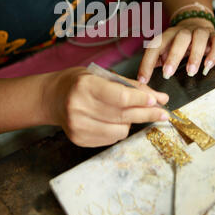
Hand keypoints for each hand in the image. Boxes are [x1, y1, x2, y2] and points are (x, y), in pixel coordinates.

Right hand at [44, 67, 169, 146]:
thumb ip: (129, 86)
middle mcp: (79, 107)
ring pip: (120, 130)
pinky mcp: (79, 139)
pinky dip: (119, 129)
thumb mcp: (101, 75)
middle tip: (164, 113)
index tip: (158, 100)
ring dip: (131, 122)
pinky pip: (111, 138)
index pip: (121, 97)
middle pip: (123, 115)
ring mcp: (78, 126)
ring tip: (128, 112)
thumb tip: (158, 97)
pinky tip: (114, 120)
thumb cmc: (79, 82)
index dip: (141, 100)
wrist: (51, 98)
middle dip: (147, 114)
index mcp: (85, 86)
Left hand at [138, 17, 214, 82]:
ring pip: (198, 38)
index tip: (143, 79)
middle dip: (173, 57)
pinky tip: (208, 66)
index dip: (147, 62)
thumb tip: (142, 78)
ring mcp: (201, 32)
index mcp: (168, 35)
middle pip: (179, 39)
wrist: (197, 24)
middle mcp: (184, 31)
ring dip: (195, 55)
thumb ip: (155, 61)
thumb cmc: (178, 43)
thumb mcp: (165, 50)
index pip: (156, 46)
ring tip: (191, 71)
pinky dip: (214, 54)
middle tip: (168, 74)